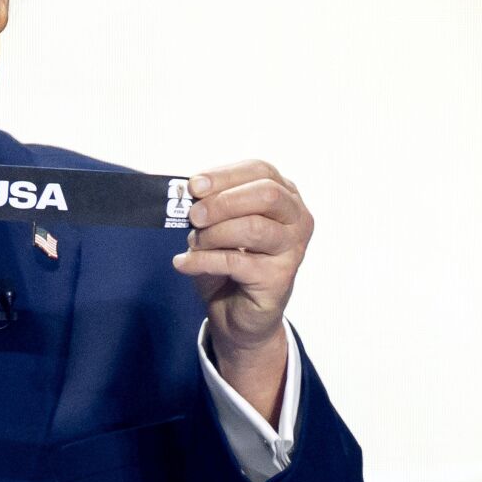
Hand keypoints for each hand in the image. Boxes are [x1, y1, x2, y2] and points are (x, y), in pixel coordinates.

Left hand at [172, 159, 313, 422]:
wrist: (236, 311)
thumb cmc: (230, 259)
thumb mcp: (220, 224)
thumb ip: (211, 204)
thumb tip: (189, 192)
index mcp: (285, 195)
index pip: (261, 170)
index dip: (225, 175)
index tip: (194, 185)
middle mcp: (297, 219)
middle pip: (266, 194)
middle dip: (223, 202)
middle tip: (194, 215)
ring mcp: (293, 249)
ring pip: (254, 228)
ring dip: (214, 233)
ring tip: (193, 242)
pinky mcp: (280, 278)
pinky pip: (236, 261)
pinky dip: (203, 260)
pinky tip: (184, 263)